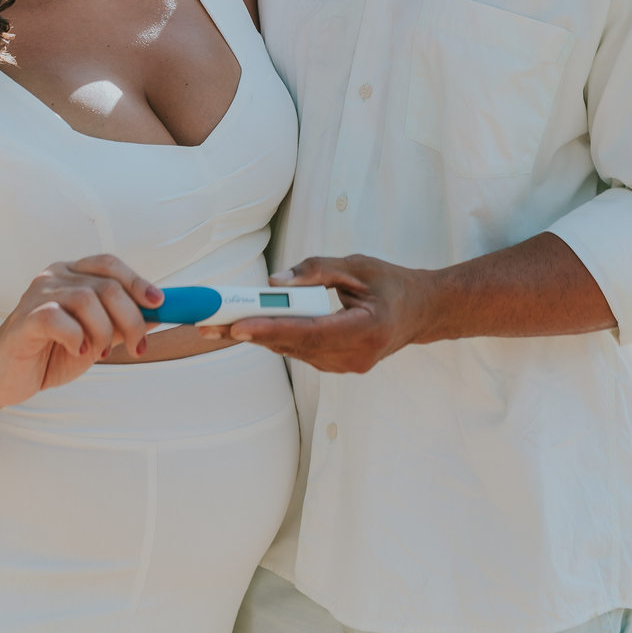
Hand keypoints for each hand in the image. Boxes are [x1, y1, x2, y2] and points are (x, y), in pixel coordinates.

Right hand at [0, 255, 163, 406]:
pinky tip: (77, 352)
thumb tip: (159, 313)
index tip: (159, 303)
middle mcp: (54, 277)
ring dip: (104, 332)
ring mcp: (37, 295)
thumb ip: (120, 324)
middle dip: (130, 318)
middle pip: (105, 285)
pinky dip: (77, 337)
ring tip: (99, 354)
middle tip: (137, 347)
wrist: (4, 379)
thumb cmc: (50, 353)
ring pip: (87, 300)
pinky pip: (59, 319)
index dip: (137, 282)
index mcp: (71, 274)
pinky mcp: (24, 320)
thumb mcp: (94, 338)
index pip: (110, 265)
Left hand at [218, 254, 437, 373]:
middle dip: (250, 333)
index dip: (272, 329)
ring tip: (218, 326)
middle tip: (209, 324)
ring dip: (258, 337)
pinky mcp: (340, 367)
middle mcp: (356, 356)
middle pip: (295, 345)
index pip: (311, 331)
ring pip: (294, 351)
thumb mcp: (358, 265)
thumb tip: (275, 282)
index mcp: (368, 329)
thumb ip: (317, 270)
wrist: (422, 311)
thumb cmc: (392, 283)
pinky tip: (251, 329)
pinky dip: (277, 339)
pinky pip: (302, 353)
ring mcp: (348, 367)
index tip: (238, 325)